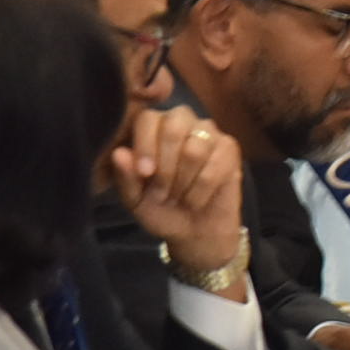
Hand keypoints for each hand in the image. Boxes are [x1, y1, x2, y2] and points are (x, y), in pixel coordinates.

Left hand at [109, 107, 244, 265]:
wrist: (194, 231)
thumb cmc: (160, 209)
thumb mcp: (134, 199)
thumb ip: (125, 177)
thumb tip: (119, 154)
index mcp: (153, 126)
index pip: (148, 119)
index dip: (145, 146)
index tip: (144, 174)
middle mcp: (181, 121)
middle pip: (173, 127)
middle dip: (166, 167)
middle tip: (161, 193)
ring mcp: (208, 132)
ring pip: (195, 150)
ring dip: (183, 183)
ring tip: (178, 197)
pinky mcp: (229, 148)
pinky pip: (215, 167)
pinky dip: (201, 192)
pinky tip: (196, 200)